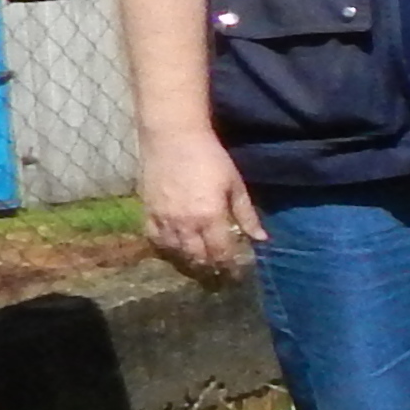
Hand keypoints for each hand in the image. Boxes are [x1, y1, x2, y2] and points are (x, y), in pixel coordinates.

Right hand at [142, 128, 262, 283]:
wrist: (172, 137)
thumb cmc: (210, 157)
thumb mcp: (235, 184)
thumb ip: (247, 214)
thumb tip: (261, 239)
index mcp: (210, 217)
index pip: (221, 252)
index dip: (230, 265)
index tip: (236, 273)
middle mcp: (186, 223)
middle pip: (198, 256)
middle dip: (211, 267)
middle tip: (219, 272)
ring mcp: (164, 219)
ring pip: (176, 252)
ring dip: (189, 261)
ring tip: (200, 264)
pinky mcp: (148, 211)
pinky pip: (155, 239)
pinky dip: (166, 248)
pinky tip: (175, 249)